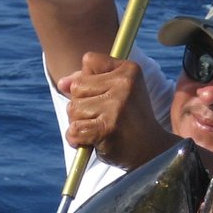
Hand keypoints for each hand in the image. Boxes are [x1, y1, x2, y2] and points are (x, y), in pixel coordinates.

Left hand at [59, 52, 176, 168]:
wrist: (150, 151)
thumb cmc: (129, 121)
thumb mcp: (115, 93)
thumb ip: (88, 82)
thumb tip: (62, 83)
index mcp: (129, 70)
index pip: (89, 61)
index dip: (88, 80)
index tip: (103, 96)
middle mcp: (124, 84)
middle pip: (76, 87)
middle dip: (81, 106)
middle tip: (101, 118)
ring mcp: (116, 106)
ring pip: (73, 109)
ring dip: (79, 124)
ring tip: (99, 131)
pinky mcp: (108, 128)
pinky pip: (75, 130)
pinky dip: (77, 140)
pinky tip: (90, 142)